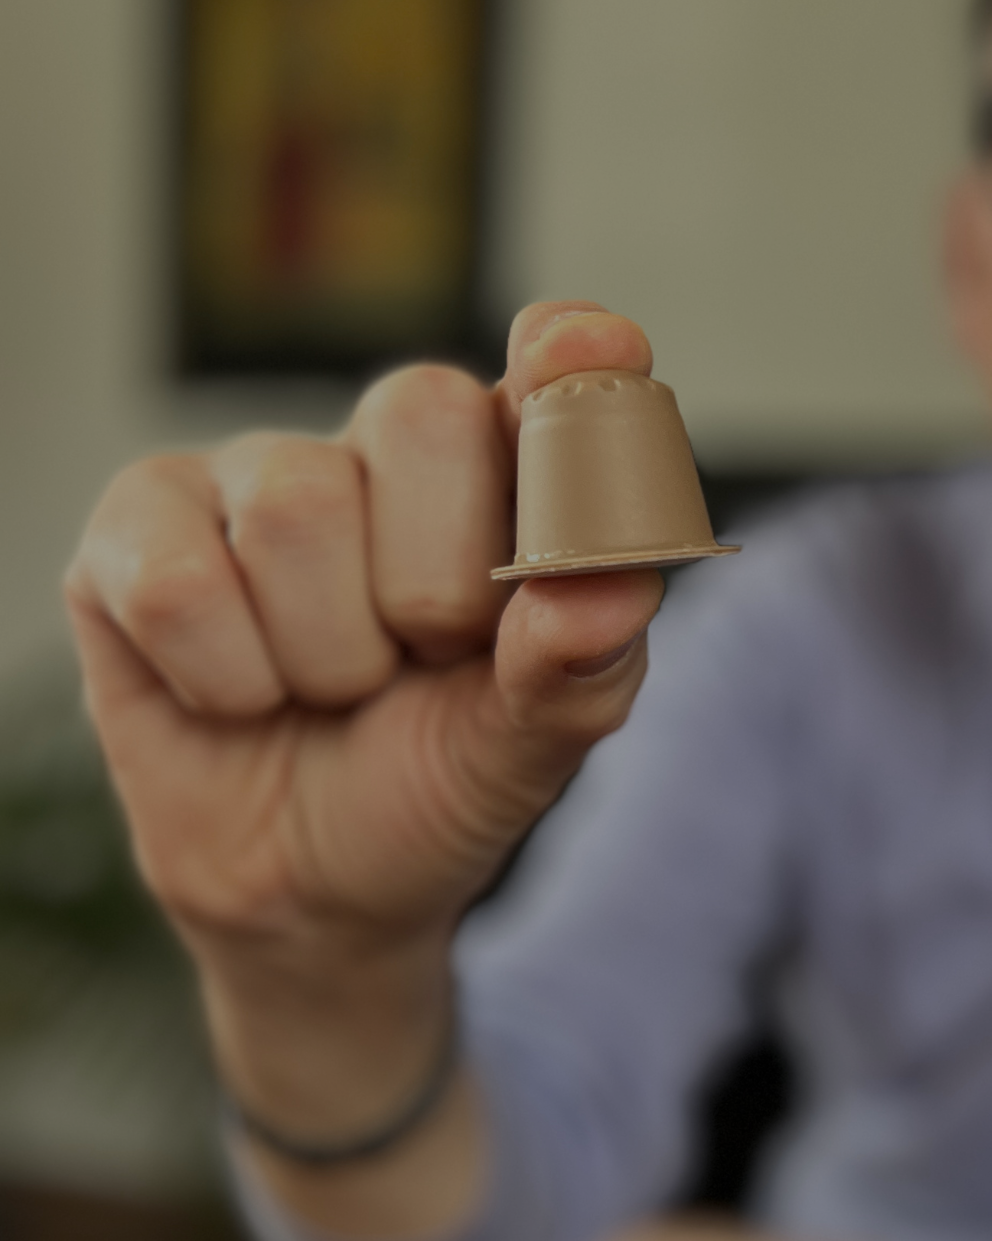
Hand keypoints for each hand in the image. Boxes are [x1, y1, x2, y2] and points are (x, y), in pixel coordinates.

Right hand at [64, 301, 664, 1226]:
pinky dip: (225, 679)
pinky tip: (238, 691)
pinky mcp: (138, 525)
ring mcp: (259, 473)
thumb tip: (604, 593)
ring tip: (332, 686)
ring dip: (328, 654)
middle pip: (422, 410)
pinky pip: (177, 580)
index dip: (571, 352)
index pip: (558, 365)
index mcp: (512, 472)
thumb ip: (579, 666)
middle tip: (422, 658)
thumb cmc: (439, 780)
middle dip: (435, 584)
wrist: (318, 889)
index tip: (584, 351)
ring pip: (295, 506)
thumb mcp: (532, 743)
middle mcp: (390, 445)